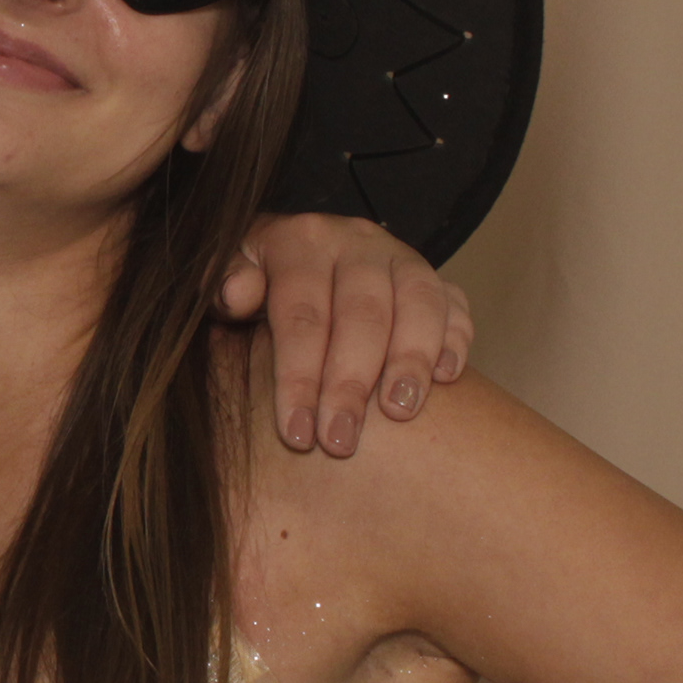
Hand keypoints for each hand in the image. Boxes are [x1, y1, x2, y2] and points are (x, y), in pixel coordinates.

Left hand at [217, 212, 472, 456]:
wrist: (298, 251)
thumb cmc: (258, 280)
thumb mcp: (229, 276)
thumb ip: (225, 285)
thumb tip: (234, 295)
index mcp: (300, 240)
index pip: (301, 313)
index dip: (298, 376)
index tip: (296, 433)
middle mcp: (356, 242)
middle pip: (361, 313)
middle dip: (351, 383)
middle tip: (340, 442)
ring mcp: (402, 257)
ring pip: (419, 302)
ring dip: (411, 360)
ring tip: (398, 413)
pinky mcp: (437, 279)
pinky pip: (456, 305)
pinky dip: (455, 340)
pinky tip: (446, 379)